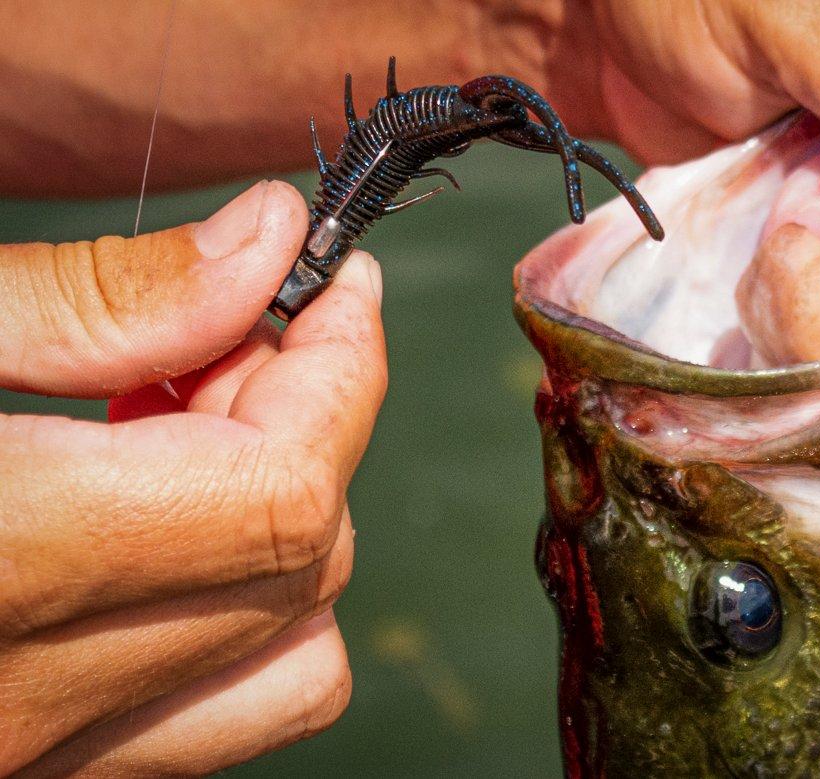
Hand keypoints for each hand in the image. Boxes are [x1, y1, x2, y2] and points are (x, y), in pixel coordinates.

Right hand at [0, 182, 386, 773]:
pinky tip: (157, 525)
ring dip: (288, 523)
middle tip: (234, 338)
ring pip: (291, 663)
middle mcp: (24, 704)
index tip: (340, 287)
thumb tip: (271, 244)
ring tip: (185, 429)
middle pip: (301, 567)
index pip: (279, 493)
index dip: (342, 373)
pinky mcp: (47, 769)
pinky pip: (219, 718)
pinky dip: (244, 611)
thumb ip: (94, 301)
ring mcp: (39, 759)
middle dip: (311, 425)